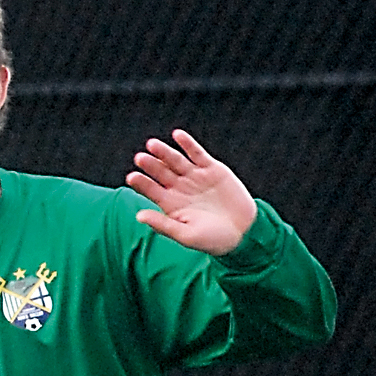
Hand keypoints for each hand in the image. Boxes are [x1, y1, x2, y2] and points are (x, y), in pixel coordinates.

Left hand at [127, 130, 256, 254]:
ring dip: (164, 152)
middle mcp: (179, 188)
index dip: (141, 183)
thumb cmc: (212, 239)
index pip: (151, 190)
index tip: (131, 177)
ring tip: (152, 144)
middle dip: (150, 165)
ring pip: (176, 160)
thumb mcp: (186, 235)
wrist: (243, 232)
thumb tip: (138, 216)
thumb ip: (163, 225)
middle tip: (139, 158)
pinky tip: (177, 135)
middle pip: (161, 173)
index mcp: (170, 204)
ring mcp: (195, 177)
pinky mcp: (212, 169)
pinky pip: (197, 153)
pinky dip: (188, 144)